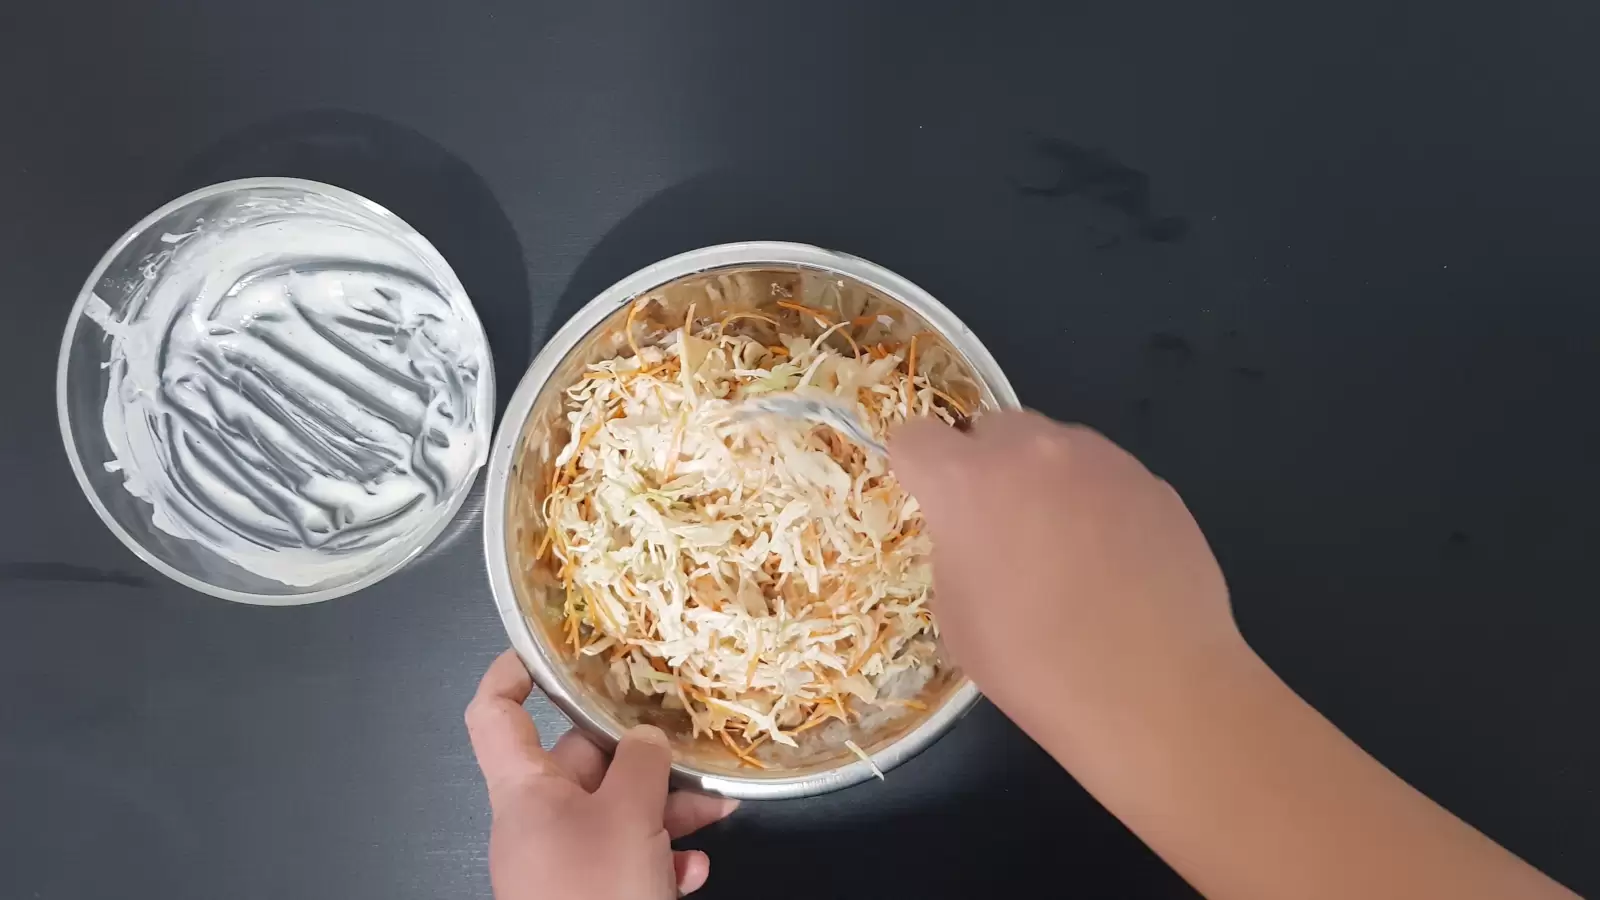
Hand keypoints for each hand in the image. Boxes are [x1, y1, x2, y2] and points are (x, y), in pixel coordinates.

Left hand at [465, 650, 737, 898]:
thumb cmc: (595, 895)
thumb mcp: (627, 819)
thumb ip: (642, 765)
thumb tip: (647, 737)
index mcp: (525, 791)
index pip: (495, 713)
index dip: (515, 672)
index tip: (552, 647)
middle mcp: (538, 821)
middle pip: (584, 762)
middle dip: (644, 754)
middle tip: (693, 745)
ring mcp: (563, 862)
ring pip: (618, 813)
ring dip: (670, 808)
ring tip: (718, 809)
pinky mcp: (591, 897)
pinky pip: (628, 860)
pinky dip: (664, 858)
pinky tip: (695, 869)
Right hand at [890, 411, 1245, 734]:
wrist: (1154, 690)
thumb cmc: (1034, 665)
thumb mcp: (956, 615)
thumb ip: (955, 549)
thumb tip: (978, 534)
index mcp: (969, 481)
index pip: (915, 436)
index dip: (917, 470)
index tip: (931, 504)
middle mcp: (1035, 451)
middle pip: (991, 429)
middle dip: (985, 468)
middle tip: (1000, 531)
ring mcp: (1103, 460)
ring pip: (1054, 448)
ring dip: (1044, 481)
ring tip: (1067, 552)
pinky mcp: (1154, 483)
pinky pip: (1105, 477)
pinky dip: (1097, 505)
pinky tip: (1114, 564)